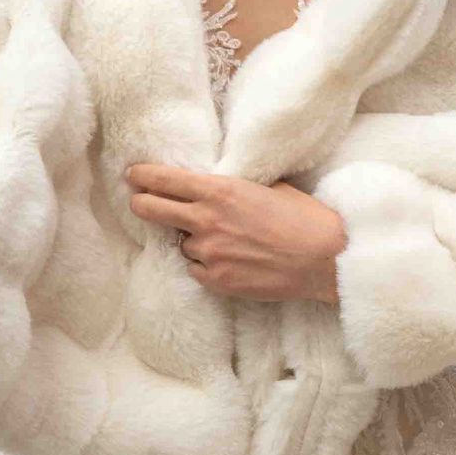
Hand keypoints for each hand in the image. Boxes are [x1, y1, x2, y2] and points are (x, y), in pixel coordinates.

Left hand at [125, 164, 347, 302]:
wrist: (323, 259)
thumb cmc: (303, 218)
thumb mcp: (267, 187)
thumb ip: (233, 188)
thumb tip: (215, 187)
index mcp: (220, 190)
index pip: (165, 179)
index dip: (143, 176)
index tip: (132, 174)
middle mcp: (206, 220)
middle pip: (151, 209)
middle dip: (140, 203)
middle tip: (137, 201)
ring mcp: (209, 252)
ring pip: (182, 244)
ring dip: (193, 241)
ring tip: (225, 241)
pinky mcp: (215, 280)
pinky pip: (196, 270)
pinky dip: (206, 265)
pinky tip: (231, 261)